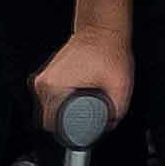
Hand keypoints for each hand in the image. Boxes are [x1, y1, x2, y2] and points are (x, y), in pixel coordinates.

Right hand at [29, 28, 129, 143]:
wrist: (102, 30)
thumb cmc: (109, 51)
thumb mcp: (121, 85)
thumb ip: (118, 110)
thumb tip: (109, 125)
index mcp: (54, 86)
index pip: (51, 123)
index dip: (67, 133)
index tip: (78, 135)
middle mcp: (43, 83)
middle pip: (49, 116)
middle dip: (67, 121)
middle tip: (86, 118)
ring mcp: (44, 77)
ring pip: (50, 106)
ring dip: (65, 110)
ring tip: (84, 104)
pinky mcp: (48, 74)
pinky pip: (52, 96)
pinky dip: (63, 99)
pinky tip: (78, 96)